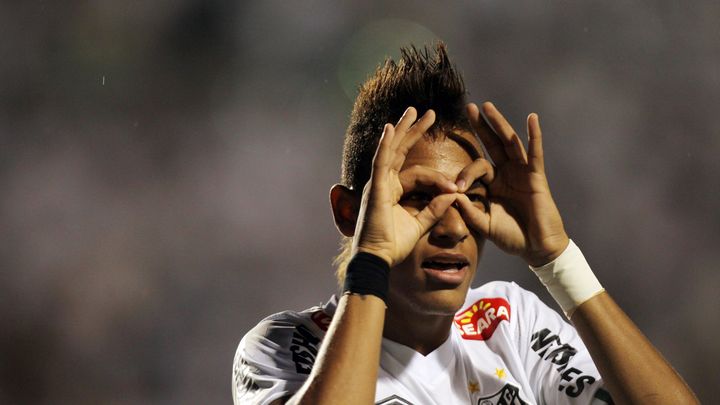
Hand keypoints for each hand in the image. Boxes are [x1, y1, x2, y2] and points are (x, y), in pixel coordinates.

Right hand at [353, 107, 458, 266]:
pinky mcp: (374, 189)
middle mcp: (383, 183)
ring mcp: (377, 184)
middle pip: (401, 151)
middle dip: (415, 130)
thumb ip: (434, 209)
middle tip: (429, 113)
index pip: (417, 174)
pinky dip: (385, 145)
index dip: (438, 178)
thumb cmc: (393, 245)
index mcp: (393, 191)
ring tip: (414, 110)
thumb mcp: (419, 224)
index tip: (456, 187)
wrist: (378, 260)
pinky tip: (391, 129)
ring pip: (391, 150)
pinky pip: (380, 162)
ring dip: (403, 129)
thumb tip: (452, 196)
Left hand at [455, 102, 568, 266]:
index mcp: (493, 183)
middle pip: (492, 144)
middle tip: (469, 107)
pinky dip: (534, 136)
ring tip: (488, 106)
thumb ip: (470, 211)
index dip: (465, 173)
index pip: (476, 166)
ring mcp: (522, 172)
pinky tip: (532, 118)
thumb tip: (452, 196)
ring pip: (509, 142)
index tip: (457, 187)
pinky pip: (535, 153)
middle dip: (481, 126)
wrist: (537, 248)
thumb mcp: (485, 224)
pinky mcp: (536, 176)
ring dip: (499, 123)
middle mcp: (507, 173)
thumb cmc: (512, 236)